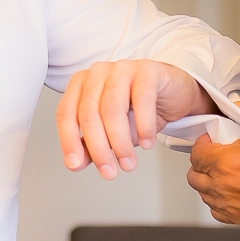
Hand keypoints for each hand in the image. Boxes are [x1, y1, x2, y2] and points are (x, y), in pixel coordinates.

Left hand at [58, 60, 212, 178]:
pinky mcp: (148, 70)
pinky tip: (146, 142)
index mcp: (82, 84)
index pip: (66, 113)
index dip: (68, 141)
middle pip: (89, 113)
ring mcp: (122, 68)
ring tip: (128, 162)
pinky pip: (142, 99)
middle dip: (99, 148)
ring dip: (120, 142)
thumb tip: (74, 163)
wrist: (173, 95)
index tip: (76, 164)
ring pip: (112, 108)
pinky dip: (144, 126)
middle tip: (109, 171)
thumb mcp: (110, 131)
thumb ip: (90, 145)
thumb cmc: (138, 109)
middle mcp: (98, 72)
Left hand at [187, 134, 239, 232]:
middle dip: (202, 164)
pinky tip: (231, 193)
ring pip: (203, 192)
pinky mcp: (236, 219)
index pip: (197, 153)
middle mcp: (221, 185)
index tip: (212, 141)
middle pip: (194, 175)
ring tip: (224, 174)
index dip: (203, 144)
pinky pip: (216, 209)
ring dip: (208, 182)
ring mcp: (227, 205)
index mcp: (226, 162)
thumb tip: (235, 144)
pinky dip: (218, 200)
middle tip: (215, 156)